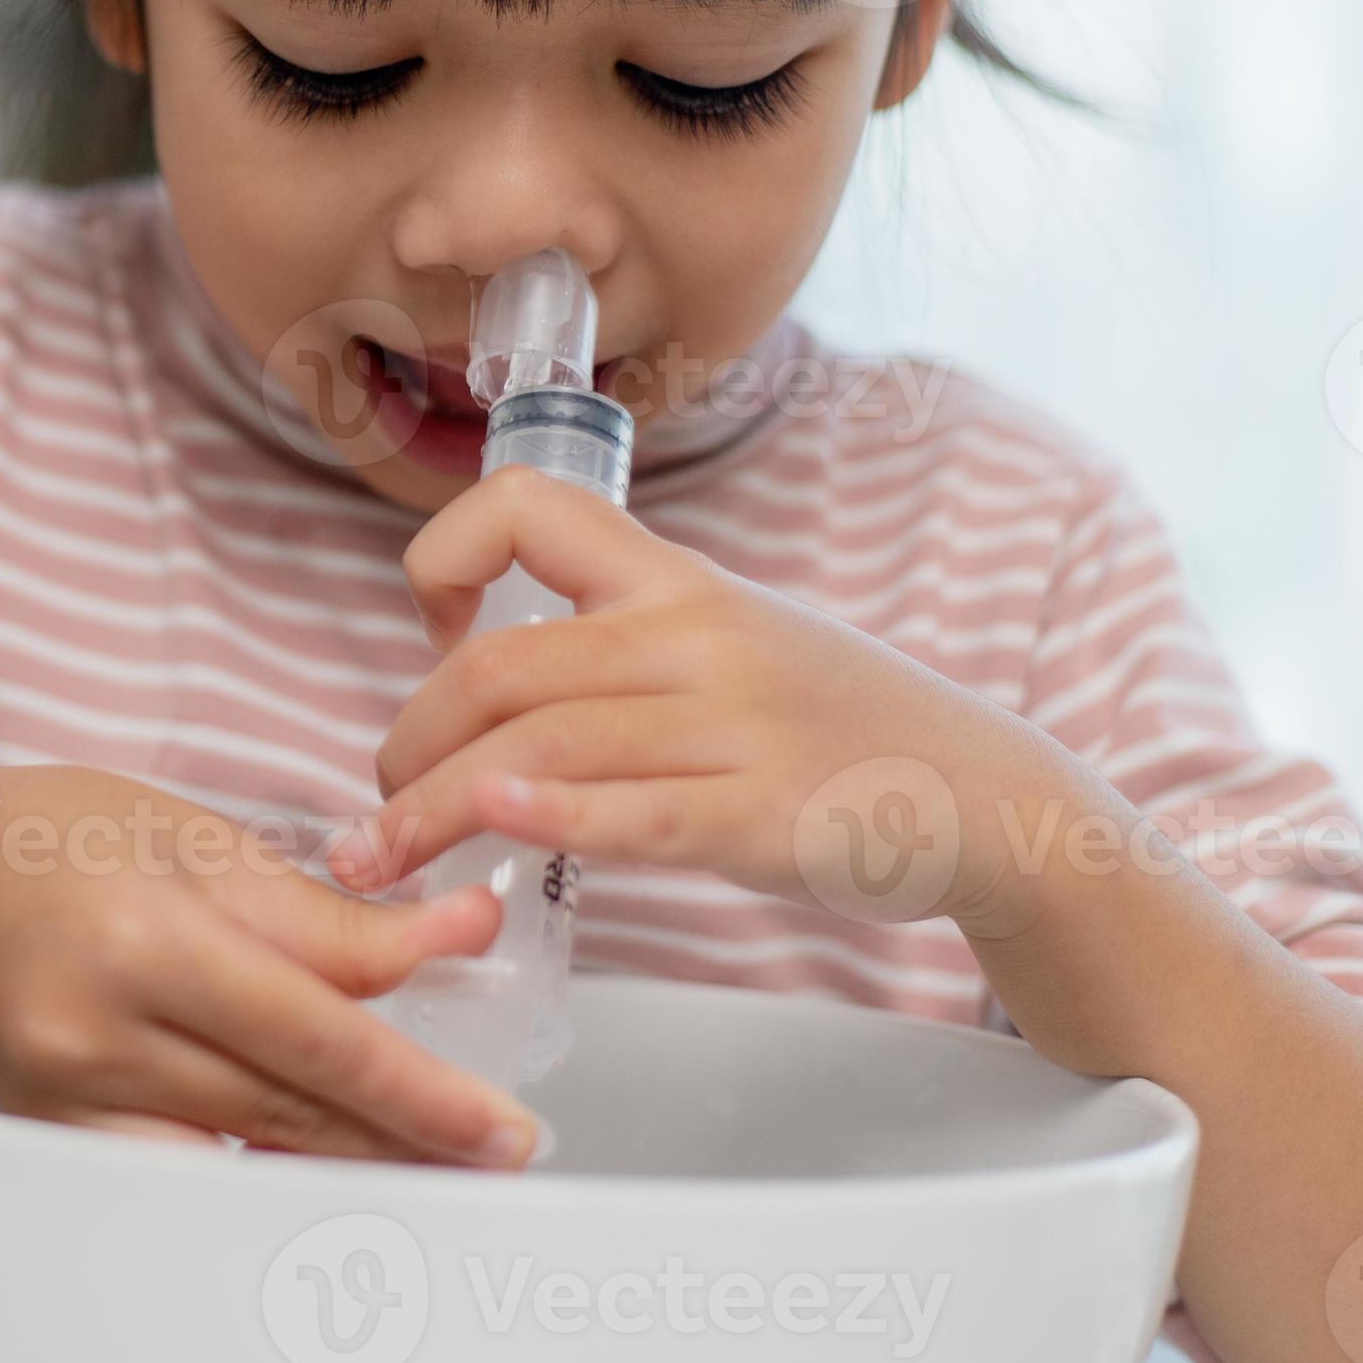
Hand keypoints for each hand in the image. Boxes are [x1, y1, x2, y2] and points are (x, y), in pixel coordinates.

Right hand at [0, 761, 547, 1166]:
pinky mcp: (53, 1138)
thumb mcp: (199, 841)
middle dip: (408, 1135)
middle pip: (290, 1113)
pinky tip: (319, 1156)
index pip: (314, 1038)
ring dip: (348, 1163)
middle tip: (496, 1145)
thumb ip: (328, 915)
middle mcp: (97, 1036)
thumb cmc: (55, 839)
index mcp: (144, 940)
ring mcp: (66, 1102)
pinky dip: (261, 1170)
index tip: (502, 1122)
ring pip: (246, 1161)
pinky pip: (184, 1176)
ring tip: (429, 1155)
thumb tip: (455, 943)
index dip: (421, 1091)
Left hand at [333, 465, 1083, 936]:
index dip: (445, 557)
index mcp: (675, 578)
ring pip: (541, 745)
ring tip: (380, 858)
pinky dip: (552, 814)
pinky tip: (494, 826)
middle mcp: (694, 634)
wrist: (986, 796)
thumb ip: (617, 645)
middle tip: (376, 804)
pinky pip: (635, 809)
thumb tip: (483, 677)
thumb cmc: (834, 728)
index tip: (435, 635)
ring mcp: (732, 722)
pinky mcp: (760, 813)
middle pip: (501, 666)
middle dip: (410, 738)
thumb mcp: (728, 642)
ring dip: (436, 807)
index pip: (527, 504)